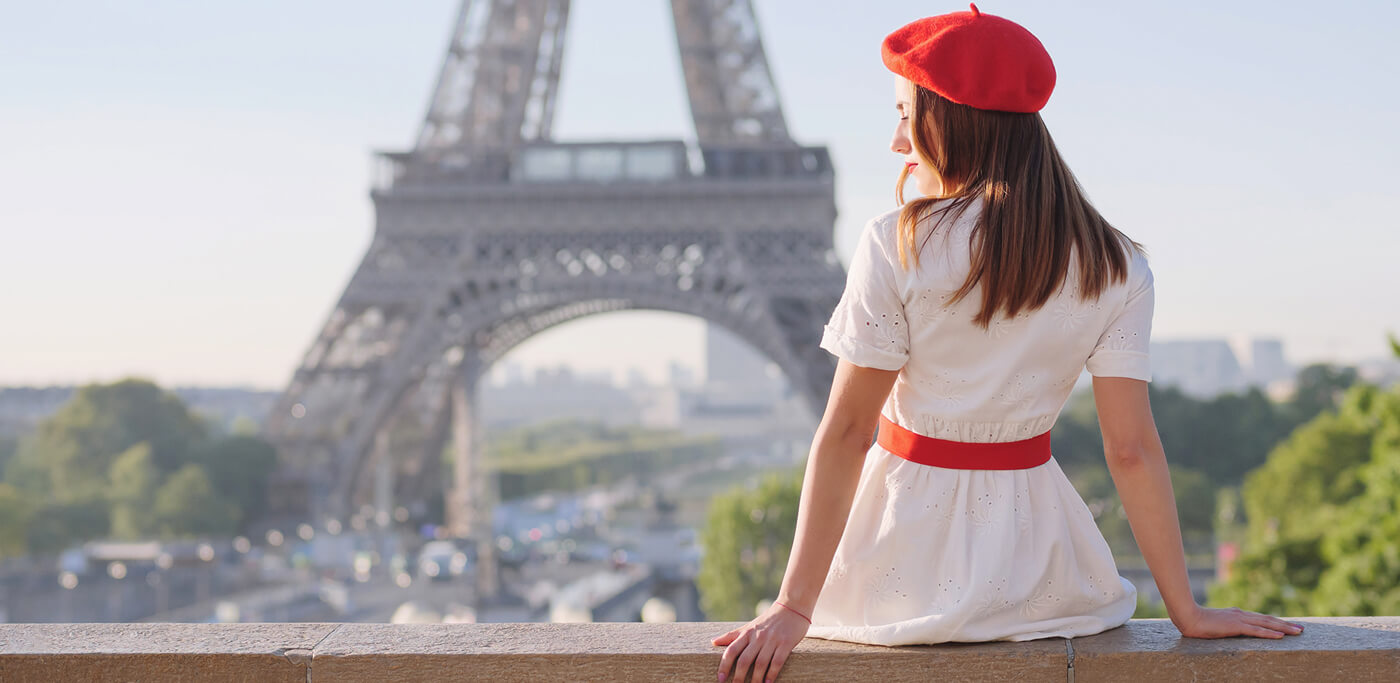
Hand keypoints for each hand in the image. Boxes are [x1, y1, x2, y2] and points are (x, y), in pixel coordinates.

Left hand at [712, 602, 810, 682]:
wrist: (792, 607)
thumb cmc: (768, 620)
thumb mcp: (749, 626)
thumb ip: (732, 635)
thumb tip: (713, 642)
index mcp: (747, 633)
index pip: (731, 650)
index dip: (724, 665)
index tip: (720, 679)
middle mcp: (758, 637)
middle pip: (744, 659)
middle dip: (739, 677)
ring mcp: (772, 640)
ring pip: (760, 663)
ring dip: (755, 679)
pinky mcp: (786, 643)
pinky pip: (777, 661)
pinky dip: (772, 674)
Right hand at [1174, 604, 1304, 638]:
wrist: (1187, 616)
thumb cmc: (1197, 621)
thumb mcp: (1215, 624)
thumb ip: (1225, 626)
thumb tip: (1229, 630)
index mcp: (1237, 614)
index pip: (1261, 619)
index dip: (1276, 622)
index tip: (1289, 626)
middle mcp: (1241, 615)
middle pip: (1268, 620)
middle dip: (1287, 624)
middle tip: (1302, 629)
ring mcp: (1239, 619)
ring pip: (1267, 624)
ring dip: (1284, 627)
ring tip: (1298, 632)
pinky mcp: (1236, 626)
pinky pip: (1256, 631)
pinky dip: (1270, 633)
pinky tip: (1281, 635)